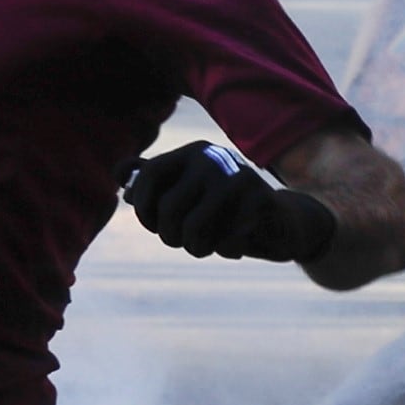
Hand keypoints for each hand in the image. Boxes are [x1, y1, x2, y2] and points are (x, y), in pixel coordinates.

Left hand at [121, 145, 338, 264]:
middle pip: (168, 210)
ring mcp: (239, 179)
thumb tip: (121, 177)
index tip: (153, 224)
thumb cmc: (225, 210)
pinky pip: (226, 243)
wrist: (284, 221)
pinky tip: (238, 242)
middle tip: (184, 241)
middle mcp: (214, 159)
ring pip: (194, 230)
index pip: (148, 176)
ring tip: (206, 246)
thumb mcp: (189, 194)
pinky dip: (228, 251)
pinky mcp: (261, 203)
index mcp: (192, 153)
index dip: (143, 209)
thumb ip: (156, 183)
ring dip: (197, 249)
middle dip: (171, 237)